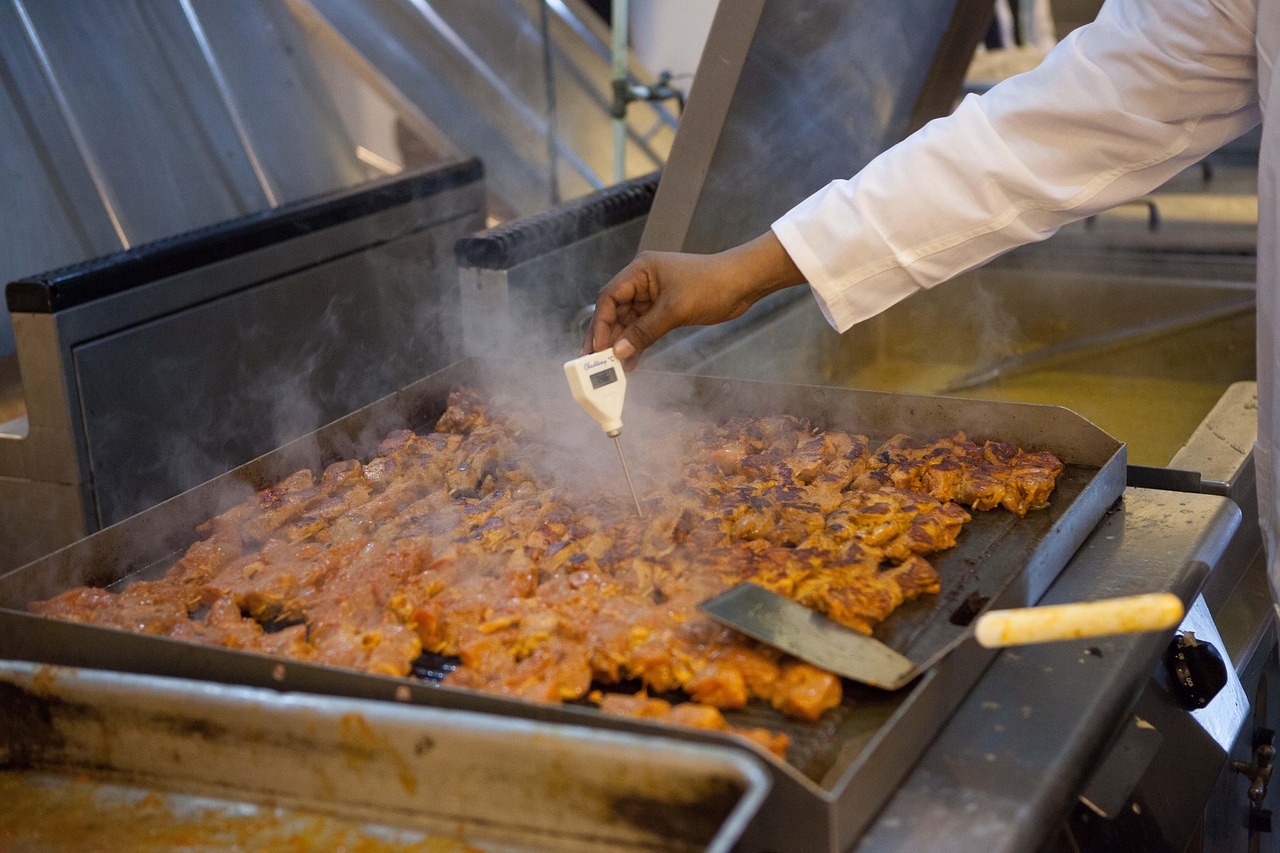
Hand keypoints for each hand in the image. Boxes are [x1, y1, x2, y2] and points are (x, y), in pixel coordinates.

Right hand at [582, 231, 805, 368]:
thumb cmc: (711, 285)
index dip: (600, 324)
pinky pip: (644, 327)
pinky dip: (637, 343)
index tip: (597, 348)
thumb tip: (618, 351)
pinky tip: (631, 362)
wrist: (743, 283)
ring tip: (613, 368)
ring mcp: (653, 295)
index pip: (609, 297)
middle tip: (595, 362)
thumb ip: (644, 331)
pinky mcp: (665, 308)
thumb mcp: (674, 310)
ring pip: (628, 322)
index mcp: (640, 271)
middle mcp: (642, 281)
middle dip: (606, 337)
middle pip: (615, 311)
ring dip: (622, 343)